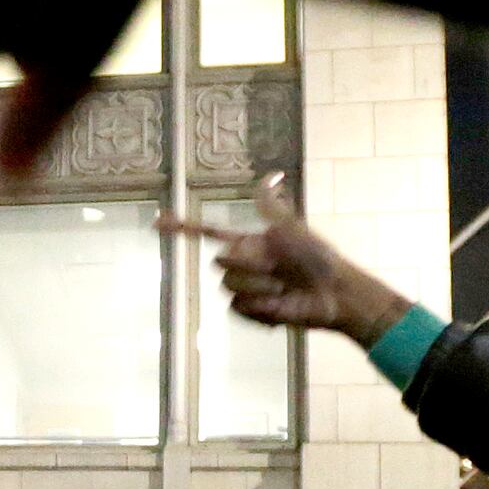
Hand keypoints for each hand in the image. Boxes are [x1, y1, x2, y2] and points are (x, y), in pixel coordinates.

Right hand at [160, 173, 414, 345]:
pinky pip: (238, 309)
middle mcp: (242, 264)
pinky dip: (259, 309)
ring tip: (283, 291)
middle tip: (278, 268)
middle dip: (249, 265)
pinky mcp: (251, 313)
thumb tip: (272, 175)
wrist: (333, 293)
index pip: (207, 232)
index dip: (181, 227)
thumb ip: (271, 205)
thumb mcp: (292, 226)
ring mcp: (245, 290)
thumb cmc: (317, 256)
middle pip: (220, 263)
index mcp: (248, 241)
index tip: (155, 223)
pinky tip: (279, 309)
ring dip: (258, 288)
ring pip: (228, 287)